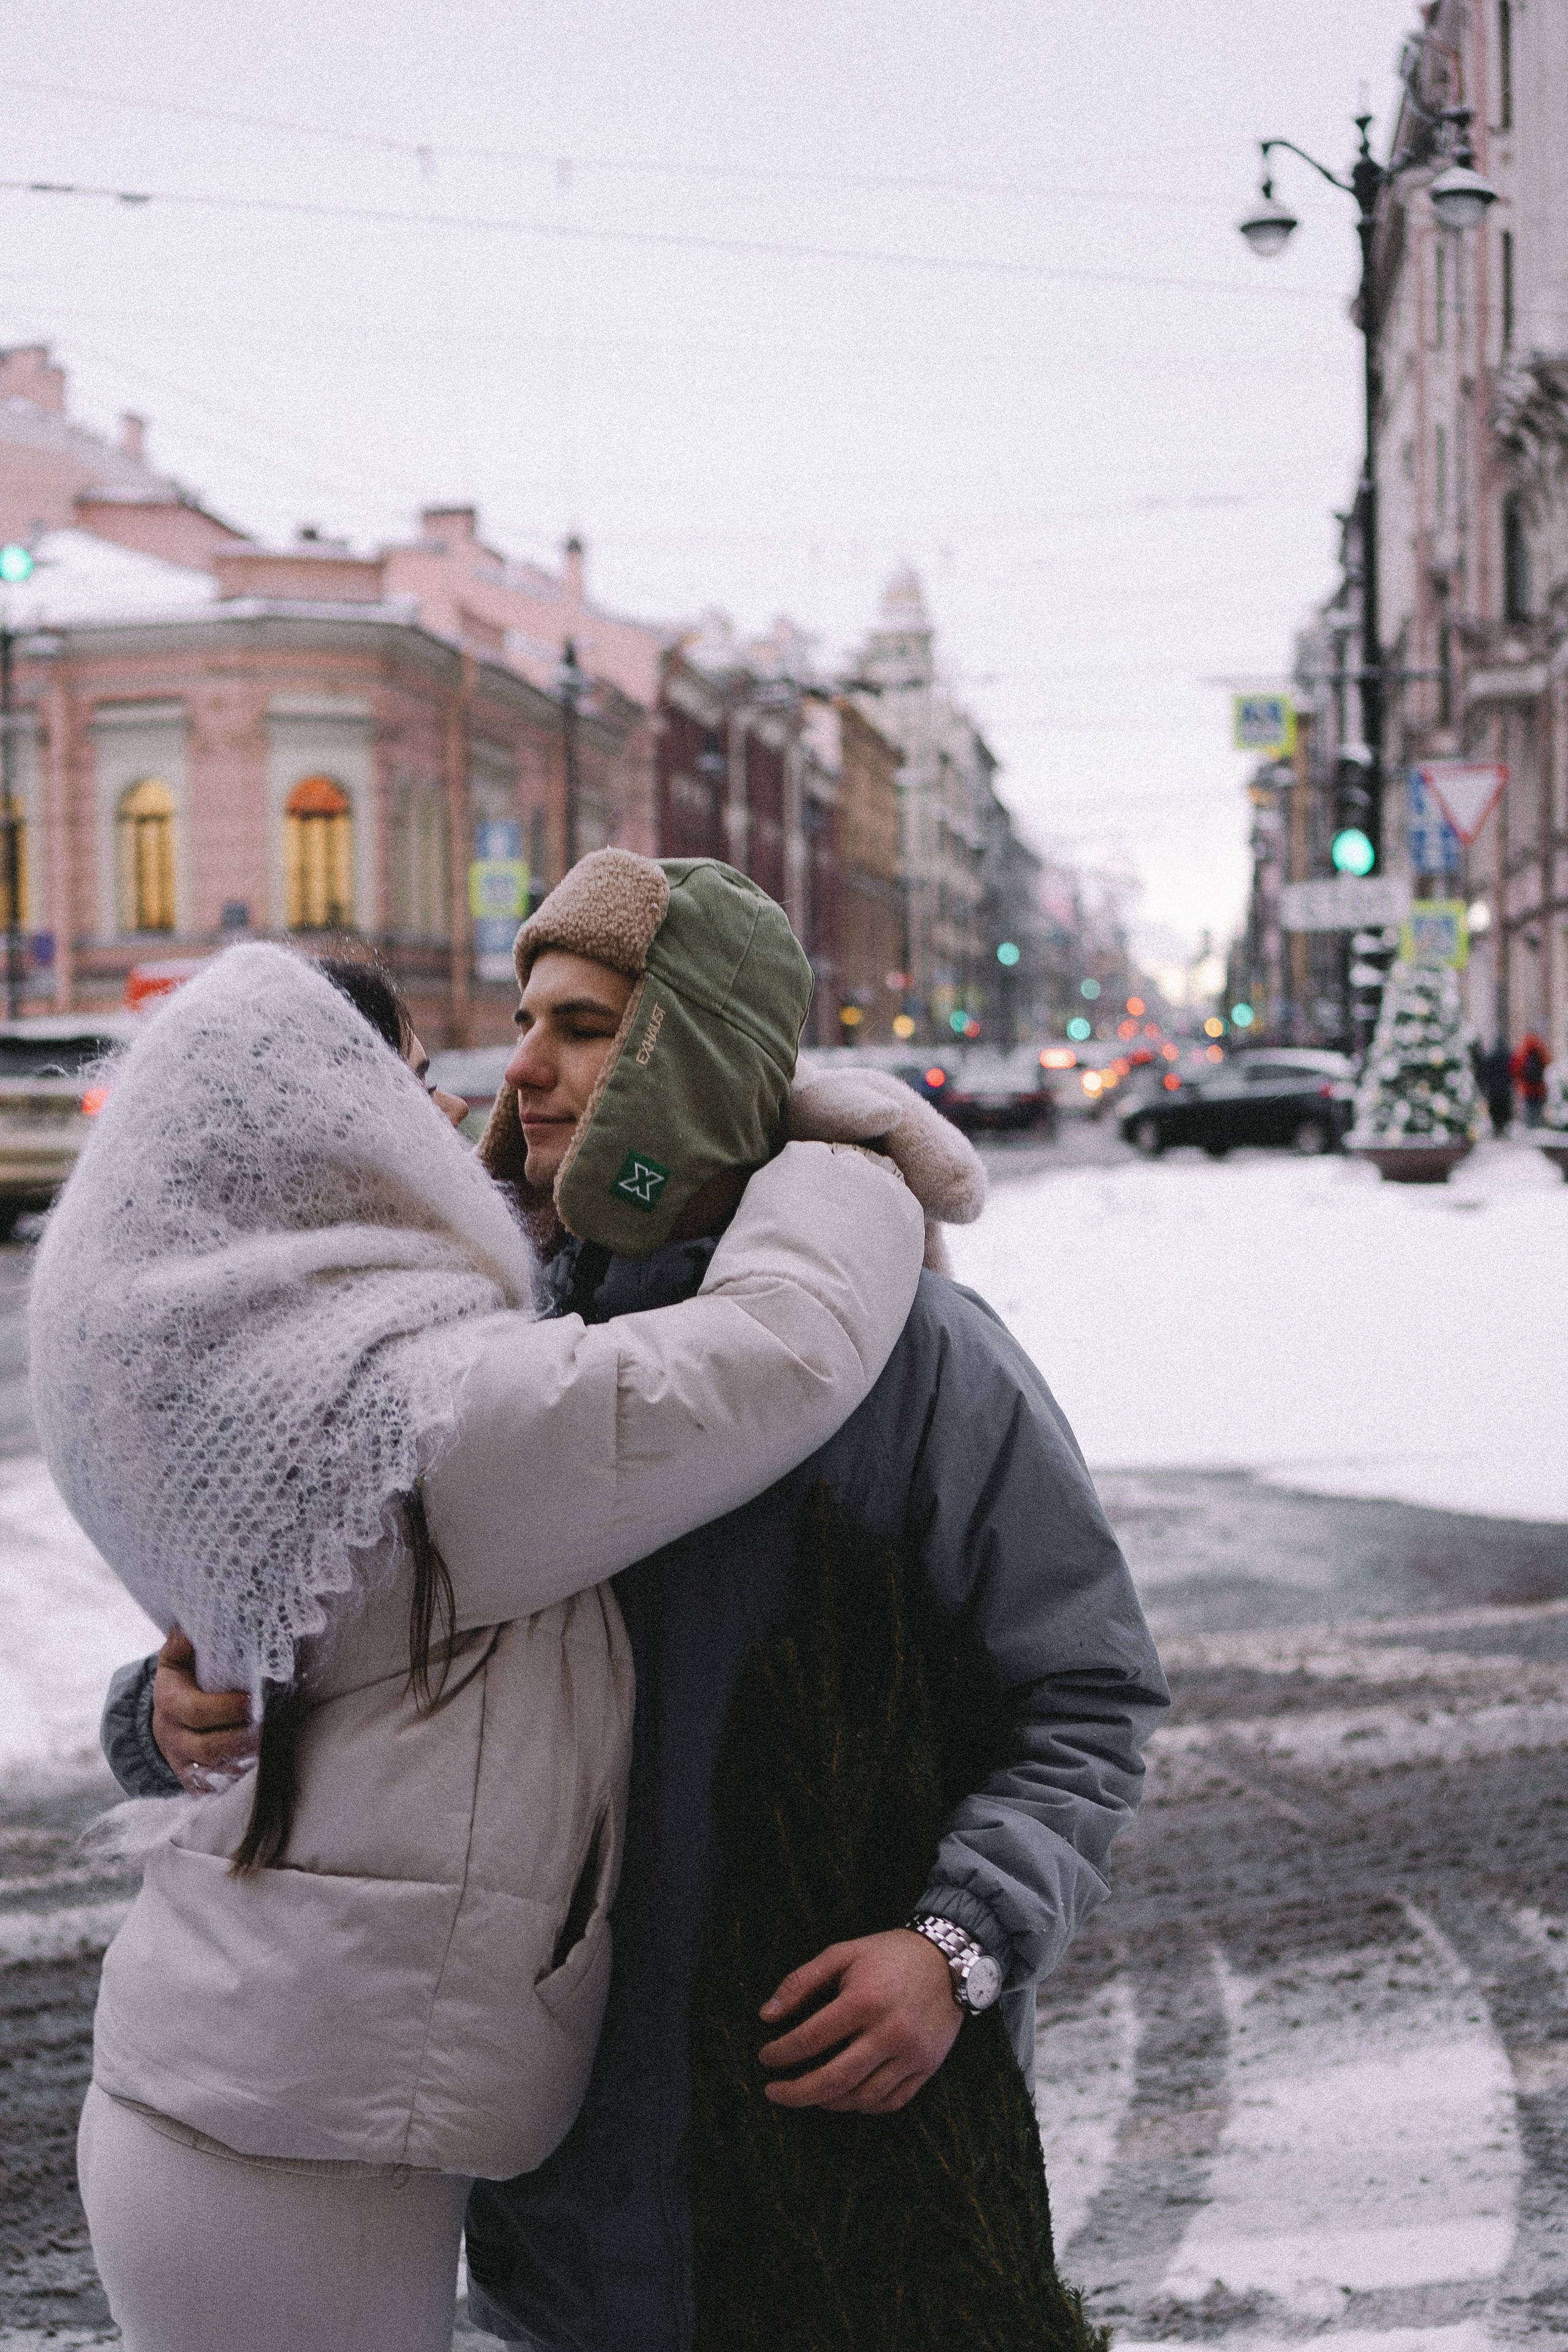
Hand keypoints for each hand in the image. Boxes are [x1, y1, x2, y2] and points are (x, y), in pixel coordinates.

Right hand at [151, 1627, 256, 1792]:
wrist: (162, 1722)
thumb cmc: (181, 1682)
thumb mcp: (176, 1658)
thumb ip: (186, 1640)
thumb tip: (199, 1621)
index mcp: (171, 1704)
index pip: (197, 1711)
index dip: (226, 1708)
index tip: (254, 1700)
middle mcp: (174, 1739)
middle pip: (209, 1747)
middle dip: (242, 1737)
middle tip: (271, 1725)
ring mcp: (184, 1765)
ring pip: (217, 1771)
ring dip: (246, 1761)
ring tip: (273, 1746)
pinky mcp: (196, 1785)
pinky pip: (218, 1790)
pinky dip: (239, 1783)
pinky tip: (261, 1770)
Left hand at [757, 1928, 962, 2114]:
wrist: (948, 1960)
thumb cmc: (888, 1955)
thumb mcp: (842, 1954)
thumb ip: (801, 1981)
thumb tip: (767, 2015)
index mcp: (864, 2000)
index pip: (811, 2038)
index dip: (781, 2053)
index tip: (765, 2057)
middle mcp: (889, 2031)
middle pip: (834, 2079)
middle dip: (797, 2093)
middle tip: (774, 2093)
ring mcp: (911, 2054)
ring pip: (862, 2097)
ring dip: (828, 2102)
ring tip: (810, 2094)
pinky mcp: (927, 2067)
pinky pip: (892, 2101)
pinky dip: (864, 2106)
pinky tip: (847, 2097)